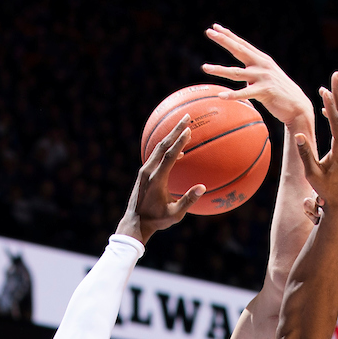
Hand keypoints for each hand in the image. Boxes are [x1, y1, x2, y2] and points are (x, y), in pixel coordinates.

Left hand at [117, 116, 204, 245]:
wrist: (135, 222)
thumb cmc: (156, 220)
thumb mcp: (175, 214)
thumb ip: (188, 200)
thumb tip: (202, 187)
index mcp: (157, 179)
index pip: (170, 155)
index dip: (180, 142)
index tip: (188, 130)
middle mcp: (148, 171)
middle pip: (163, 145)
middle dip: (175, 130)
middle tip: (186, 117)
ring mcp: (144, 171)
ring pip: (158, 148)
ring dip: (170, 136)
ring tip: (182, 127)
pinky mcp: (143, 173)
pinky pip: (156, 156)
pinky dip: (166, 149)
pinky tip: (177, 151)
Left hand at [203, 24, 313, 131]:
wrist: (298, 106)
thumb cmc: (281, 94)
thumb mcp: (267, 78)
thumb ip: (255, 75)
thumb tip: (243, 79)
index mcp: (261, 60)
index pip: (242, 44)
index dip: (229, 35)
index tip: (215, 27)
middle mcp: (261, 65)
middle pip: (238, 50)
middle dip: (223, 40)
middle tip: (209, 32)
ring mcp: (263, 77)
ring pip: (236, 72)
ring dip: (219, 69)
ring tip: (204, 67)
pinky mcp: (264, 92)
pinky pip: (245, 93)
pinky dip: (232, 95)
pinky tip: (221, 96)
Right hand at [295, 72, 337, 215]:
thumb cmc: (325, 190)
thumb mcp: (313, 175)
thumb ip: (306, 155)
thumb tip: (298, 135)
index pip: (337, 122)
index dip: (330, 105)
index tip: (324, 90)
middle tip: (336, 75)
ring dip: (337, 101)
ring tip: (328, 87)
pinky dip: (336, 113)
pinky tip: (326, 107)